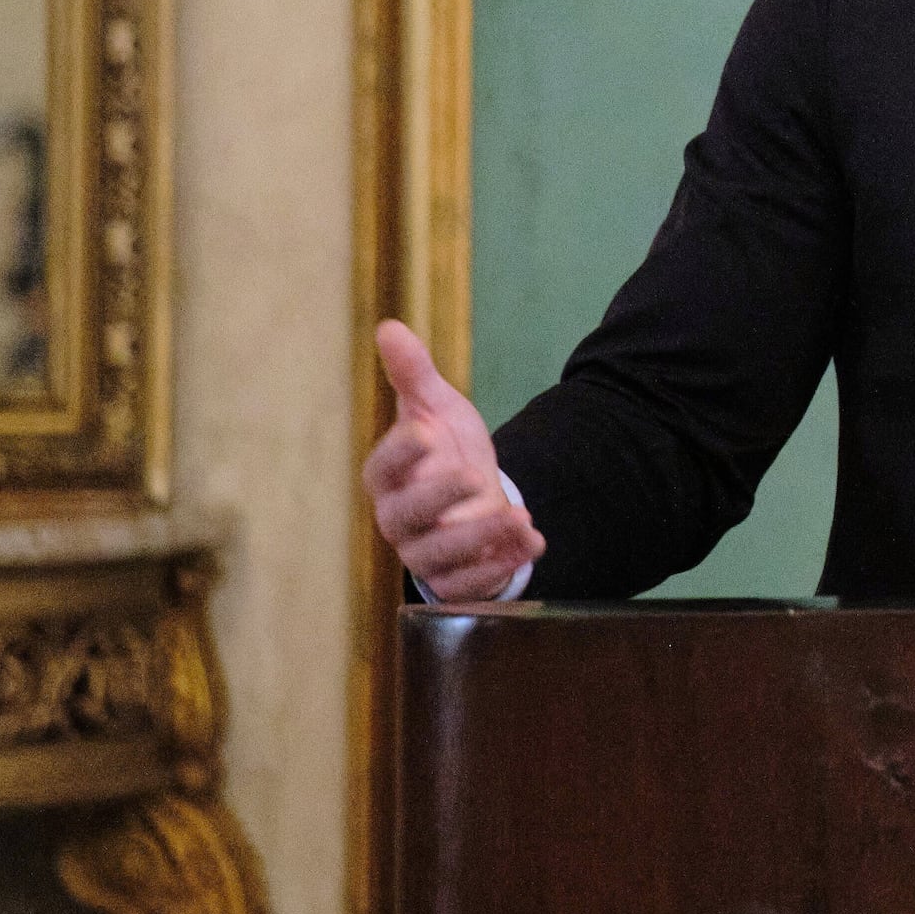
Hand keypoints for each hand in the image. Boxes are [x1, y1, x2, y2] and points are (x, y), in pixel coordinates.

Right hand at [364, 319, 542, 600]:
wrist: (479, 500)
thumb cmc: (447, 452)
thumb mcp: (437, 409)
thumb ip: (414, 374)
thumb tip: (389, 327)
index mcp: (389, 476)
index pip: (382, 467)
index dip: (399, 451)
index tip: (426, 432)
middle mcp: (399, 519)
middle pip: (407, 515)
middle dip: (439, 497)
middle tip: (472, 476)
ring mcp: (425, 553)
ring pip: (438, 556)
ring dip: (478, 539)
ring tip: (515, 516)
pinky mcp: (454, 581)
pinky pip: (467, 586)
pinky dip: (499, 568)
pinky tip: (532, 541)